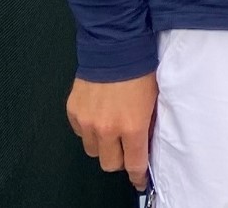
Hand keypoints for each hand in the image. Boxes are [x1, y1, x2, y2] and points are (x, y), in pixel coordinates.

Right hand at [66, 72, 158, 189]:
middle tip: (126, 148)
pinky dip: (89, 130)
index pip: (134, 163)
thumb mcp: (153, 99)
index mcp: (131, 126)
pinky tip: (99, 115)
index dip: (137, 175)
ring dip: (103, 145)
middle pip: (109, 164)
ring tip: (112, 128)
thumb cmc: (141, 70)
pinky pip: (81, 133)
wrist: (116, 47)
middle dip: (119, 160)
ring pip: (93, 151)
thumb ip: (147, 124)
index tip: (139, 180)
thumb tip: (146, 142)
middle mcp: (107, 129)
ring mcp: (87, 122)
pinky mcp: (74, 112)